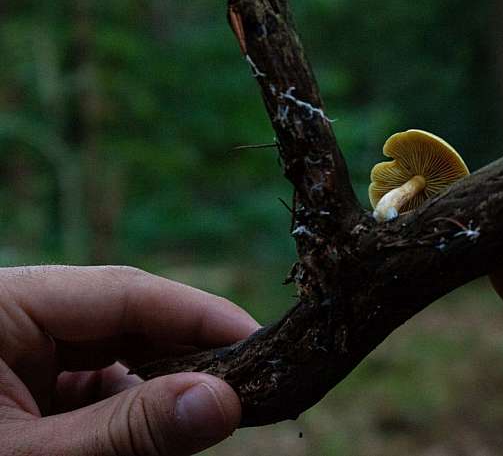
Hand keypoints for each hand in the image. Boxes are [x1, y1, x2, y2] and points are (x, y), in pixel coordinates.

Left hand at [0, 265, 258, 454]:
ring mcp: (22, 354)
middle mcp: (16, 318)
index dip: (200, 315)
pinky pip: (98, 384)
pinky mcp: (30, 388)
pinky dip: (137, 405)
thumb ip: (130, 429)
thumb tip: (227, 401)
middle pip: (128, 319)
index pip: (124, 290)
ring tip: (219, 406)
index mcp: (2, 304)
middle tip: (253, 378)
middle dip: (190, 353)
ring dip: (169, 384)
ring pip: (119, 353)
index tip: (260, 339)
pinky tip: (173, 425)